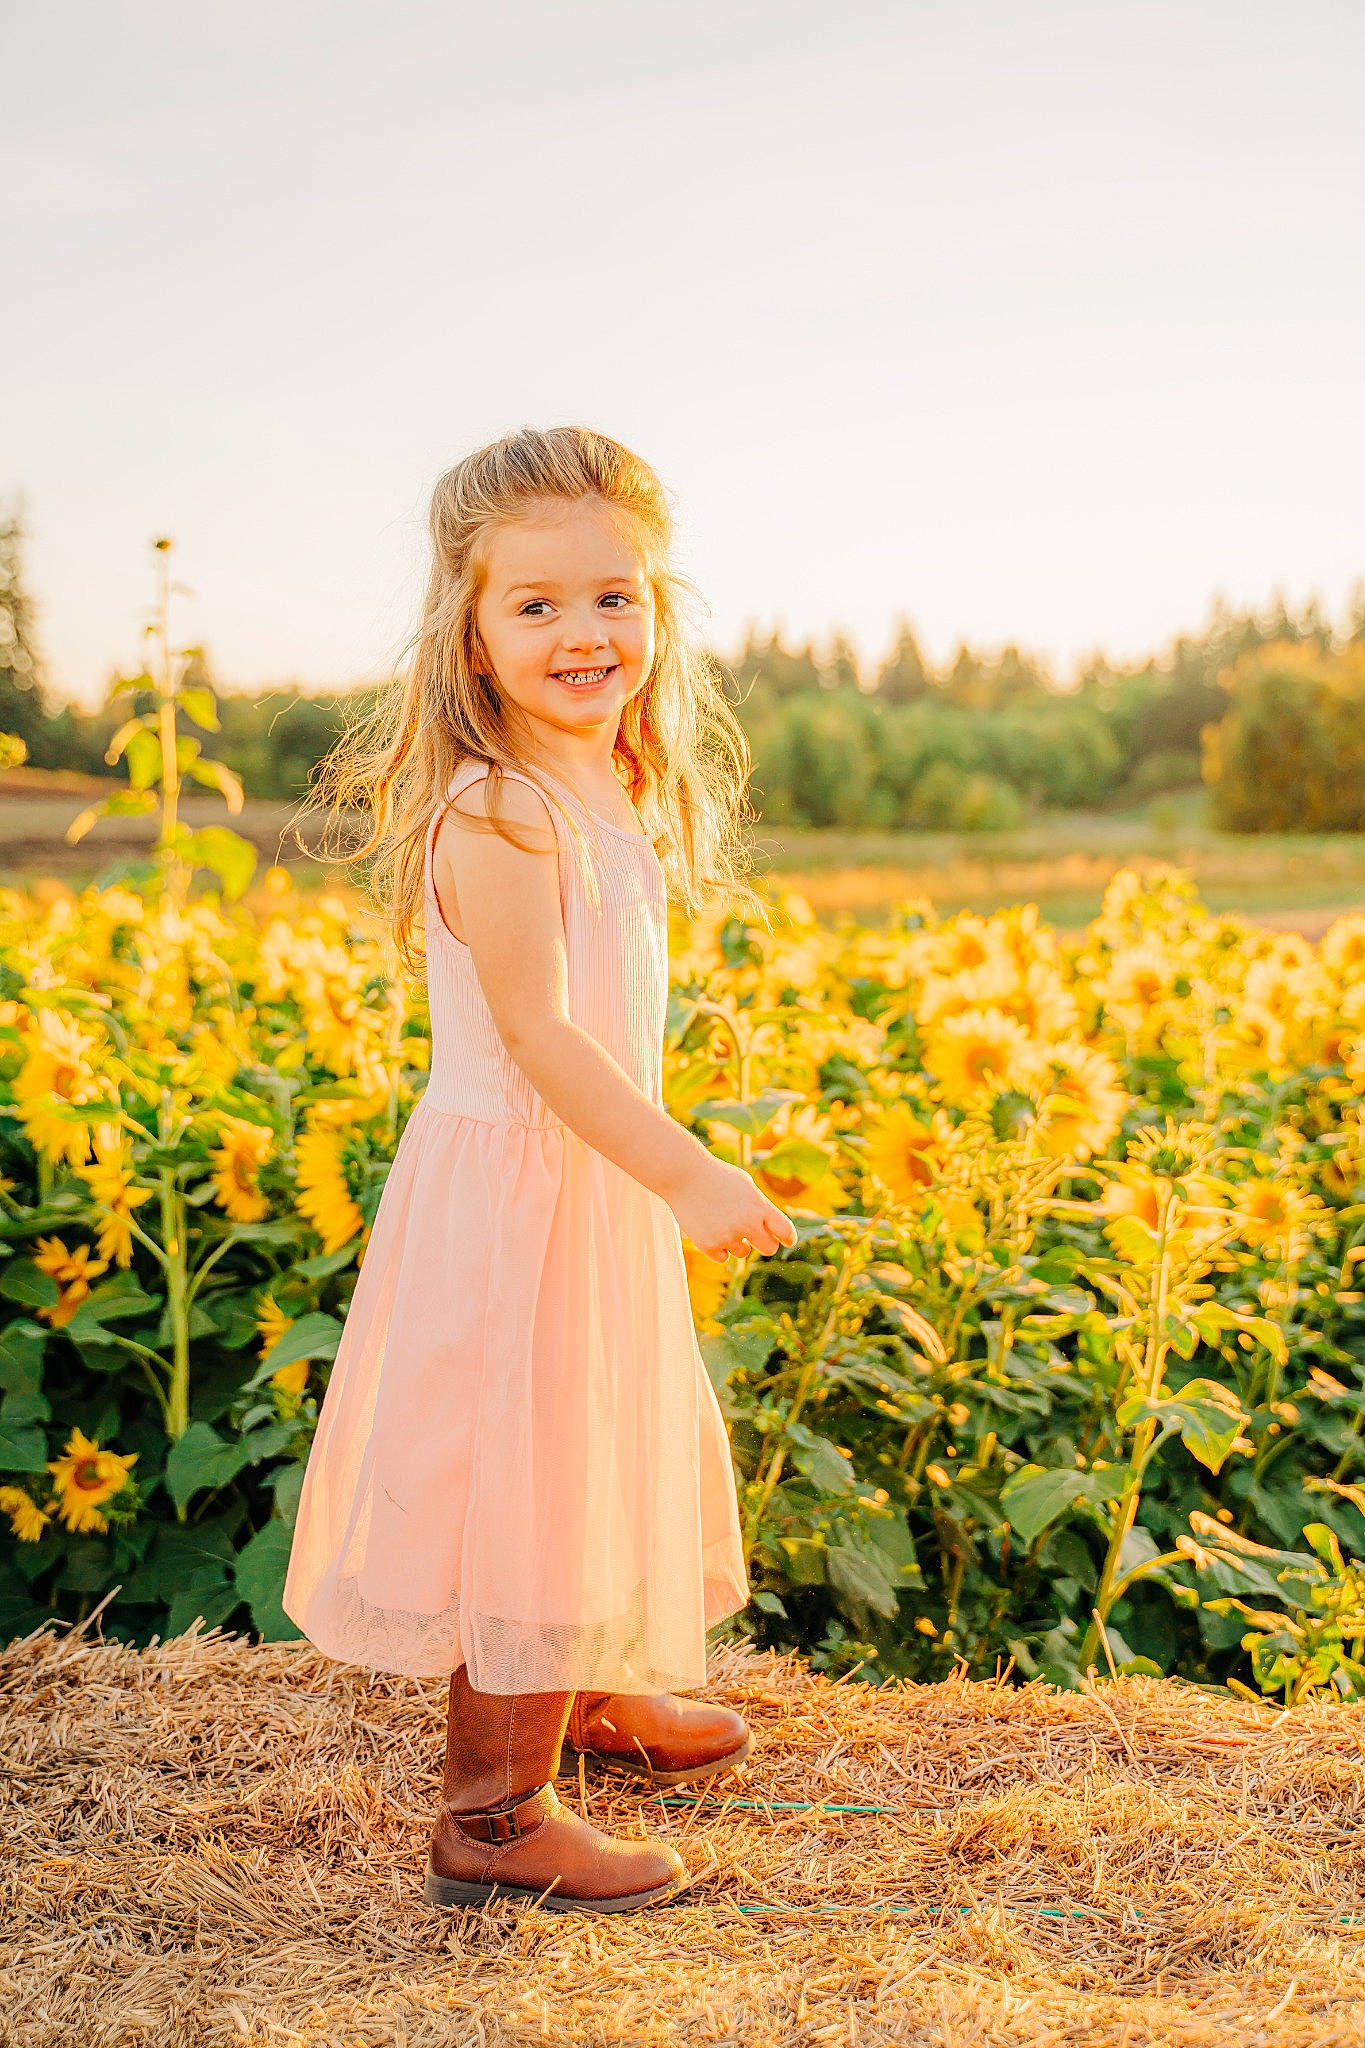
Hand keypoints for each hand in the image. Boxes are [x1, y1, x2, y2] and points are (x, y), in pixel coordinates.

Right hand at [666, 1154, 798, 1263]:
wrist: (683, 1175)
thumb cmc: (717, 1176)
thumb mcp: (745, 1185)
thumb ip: (760, 1207)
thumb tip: (770, 1229)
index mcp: (759, 1206)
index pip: (785, 1231)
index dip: (788, 1238)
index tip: (786, 1241)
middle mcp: (747, 1224)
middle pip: (769, 1248)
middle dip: (764, 1243)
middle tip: (754, 1236)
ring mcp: (727, 1236)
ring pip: (743, 1252)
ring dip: (737, 1242)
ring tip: (722, 1222)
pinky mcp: (708, 1245)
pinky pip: (723, 1257)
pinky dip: (719, 1247)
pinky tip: (710, 1229)